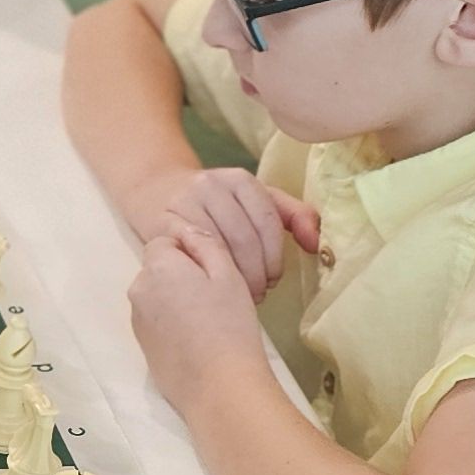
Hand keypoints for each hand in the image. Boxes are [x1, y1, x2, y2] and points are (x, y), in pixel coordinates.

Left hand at [128, 223, 271, 411]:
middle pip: (160, 268)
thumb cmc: (229, 325)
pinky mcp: (141, 345)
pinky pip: (156, 320)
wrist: (218, 387)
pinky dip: (172, 322)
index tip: (215, 272)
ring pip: (158, 294)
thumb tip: (190, 230)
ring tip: (209, 321)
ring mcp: (136, 319)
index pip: (167, 241)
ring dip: (177, 298)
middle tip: (216, 297)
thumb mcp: (228, 275)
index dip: (192, 252)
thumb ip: (206, 244)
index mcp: (157, 267)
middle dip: (183, 274)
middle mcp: (137, 289)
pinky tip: (197, 339)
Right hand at [133, 165, 318, 299]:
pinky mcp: (162, 223)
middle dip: (255, 273)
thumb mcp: (255, 201)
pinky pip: (191, 254)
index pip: (267, 222)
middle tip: (258, 294)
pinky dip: (205, 274)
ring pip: (217, 249)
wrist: (156, 191)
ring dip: (232, 278)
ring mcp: (183, 202)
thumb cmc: (216, 204)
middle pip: (243, 238)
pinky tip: (211, 285)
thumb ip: (294, 216)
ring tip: (239, 295)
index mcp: (239, 179)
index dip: (275, 257)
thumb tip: (317, 244)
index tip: (274, 279)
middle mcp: (210, 185)